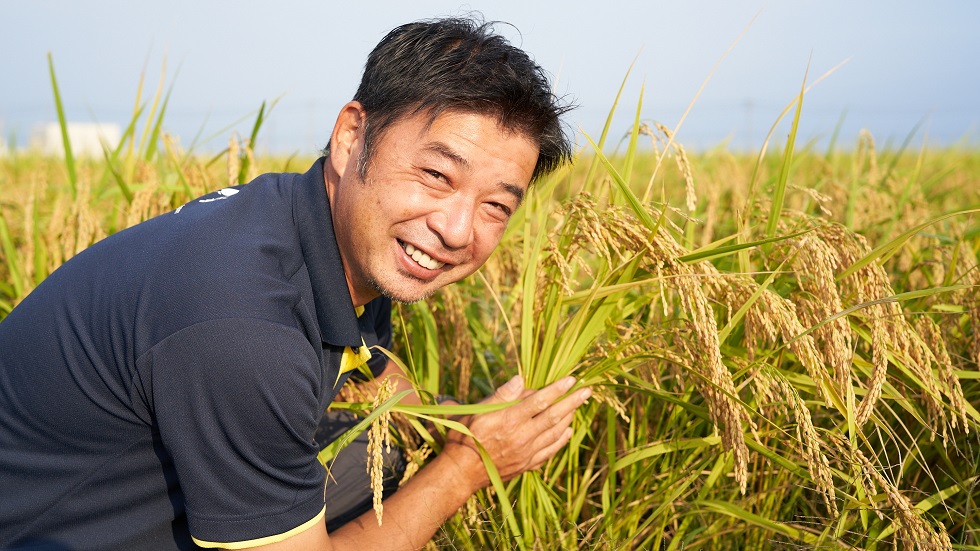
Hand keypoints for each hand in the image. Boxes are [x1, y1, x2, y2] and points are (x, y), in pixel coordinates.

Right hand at [443, 375, 590, 490]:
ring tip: (578, 406)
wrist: (461, 471)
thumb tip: (520, 379)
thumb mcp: (476, 410)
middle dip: (572, 402)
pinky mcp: (526, 464)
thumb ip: (501, 395)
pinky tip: (568, 432)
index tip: (572, 379)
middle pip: (554, 416)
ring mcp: (526, 452)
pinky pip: (550, 451)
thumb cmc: (465, 436)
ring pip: (555, 433)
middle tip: (587, 391)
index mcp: (510, 419)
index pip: (540, 400)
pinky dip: (561, 440)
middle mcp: (522, 435)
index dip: (557, 389)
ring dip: (569, 418)